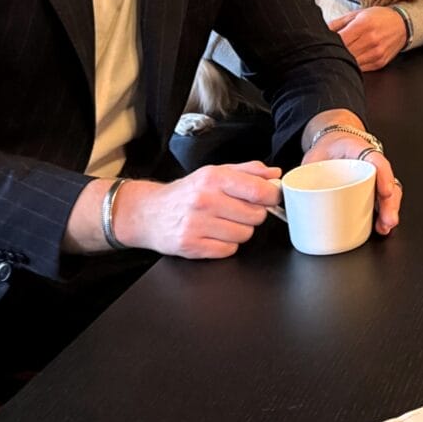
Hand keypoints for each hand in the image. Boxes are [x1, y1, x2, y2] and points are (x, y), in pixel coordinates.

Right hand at [118, 161, 281, 258]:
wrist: (148, 213)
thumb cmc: (186, 193)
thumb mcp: (214, 172)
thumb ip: (248, 170)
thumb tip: (274, 174)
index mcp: (214, 178)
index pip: (258, 190)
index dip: (272, 197)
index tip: (270, 198)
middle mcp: (205, 200)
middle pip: (255, 215)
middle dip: (252, 214)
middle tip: (238, 211)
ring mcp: (196, 224)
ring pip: (244, 235)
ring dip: (239, 231)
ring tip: (223, 223)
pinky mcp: (191, 246)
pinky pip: (228, 250)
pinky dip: (225, 246)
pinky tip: (213, 235)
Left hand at [303, 128, 402, 234]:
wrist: (333, 144)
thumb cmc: (326, 151)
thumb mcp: (313, 156)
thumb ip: (301, 173)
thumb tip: (283, 195)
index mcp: (358, 150)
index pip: (376, 160)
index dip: (383, 176)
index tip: (384, 192)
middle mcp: (371, 164)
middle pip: (387, 182)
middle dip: (390, 203)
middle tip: (386, 220)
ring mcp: (373, 178)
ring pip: (389, 193)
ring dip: (389, 211)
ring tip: (384, 227)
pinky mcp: (370, 190)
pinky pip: (381, 201)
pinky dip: (382, 215)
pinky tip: (380, 227)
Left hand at [329, 6, 408, 70]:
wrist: (402, 25)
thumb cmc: (379, 18)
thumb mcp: (357, 14)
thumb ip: (337, 23)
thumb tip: (320, 31)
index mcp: (363, 25)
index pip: (339, 40)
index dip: (329, 43)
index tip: (323, 44)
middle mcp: (370, 40)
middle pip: (344, 53)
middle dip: (335, 53)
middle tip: (329, 51)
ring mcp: (376, 53)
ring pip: (351, 63)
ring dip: (344, 60)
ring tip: (340, 55)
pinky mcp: (379, 63)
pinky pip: (360, 69)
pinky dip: (354, 65)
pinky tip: (352, 59)